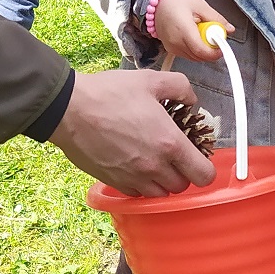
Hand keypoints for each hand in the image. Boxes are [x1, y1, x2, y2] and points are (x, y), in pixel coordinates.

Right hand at [48, 68, 215, 194]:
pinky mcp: (114, 183)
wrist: (69, 109)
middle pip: (182, 187)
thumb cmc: (109, 93)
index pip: (203, 175)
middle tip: (174, 154)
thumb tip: (192, 99)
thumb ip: (180, 87)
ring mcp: (133, 178)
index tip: (197, 157)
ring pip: (160, 194)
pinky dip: (141, 184)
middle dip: (183, 172)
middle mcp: (154, 167)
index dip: (205, 168)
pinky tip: (135, 165)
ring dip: (162, 181)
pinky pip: (137, 193)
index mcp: (169, 143)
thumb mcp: (150, 79)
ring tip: (154, 161)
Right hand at [153, 0, 231, 62]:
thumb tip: (229, 29)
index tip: (222, 47)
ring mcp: (171, 47)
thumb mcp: (201, 5)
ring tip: (202, 34)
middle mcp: (175, 41)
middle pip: (199, 56)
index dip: (215, 53)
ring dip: (202, 50)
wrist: (159, 1)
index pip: (201, 51)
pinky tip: (193, 37)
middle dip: (210, 50)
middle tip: (214, 37)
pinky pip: (187, 55)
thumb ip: (216, 19)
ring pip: (194, 57)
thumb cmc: (176, 0)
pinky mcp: (170, 49)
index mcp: (183, 29)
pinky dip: (194, 50)